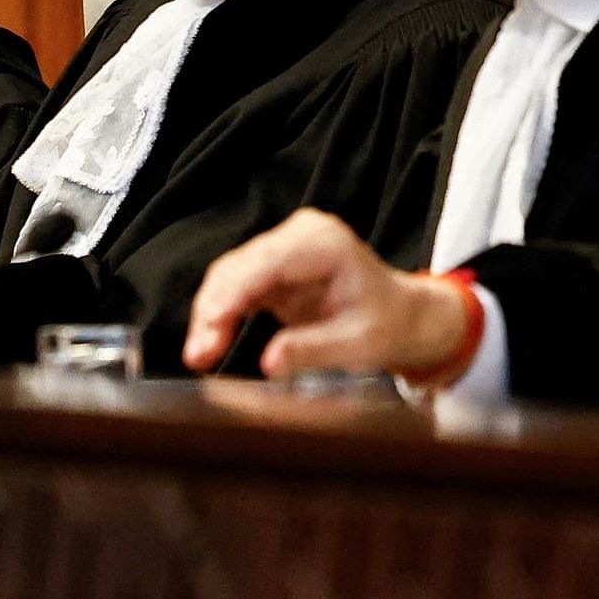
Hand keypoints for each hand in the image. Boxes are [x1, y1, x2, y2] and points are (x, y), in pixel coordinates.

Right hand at [184, 209, 475, 379]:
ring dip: (210, 315)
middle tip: (199, 355)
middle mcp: (300, 235)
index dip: (234, 292)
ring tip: (199, 355)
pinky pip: (232, 285)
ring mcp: (282, 246)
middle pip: (239, 267)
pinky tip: (209, 341)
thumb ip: (314, 350)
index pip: (268, 262)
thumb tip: (269, 363)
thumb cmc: (386, 324)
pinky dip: (218, 314)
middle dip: (214, 310)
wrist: (399, 315)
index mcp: (327, 243)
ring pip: (227, 275)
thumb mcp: (359, 344)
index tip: (212, 324)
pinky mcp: (269, 264)